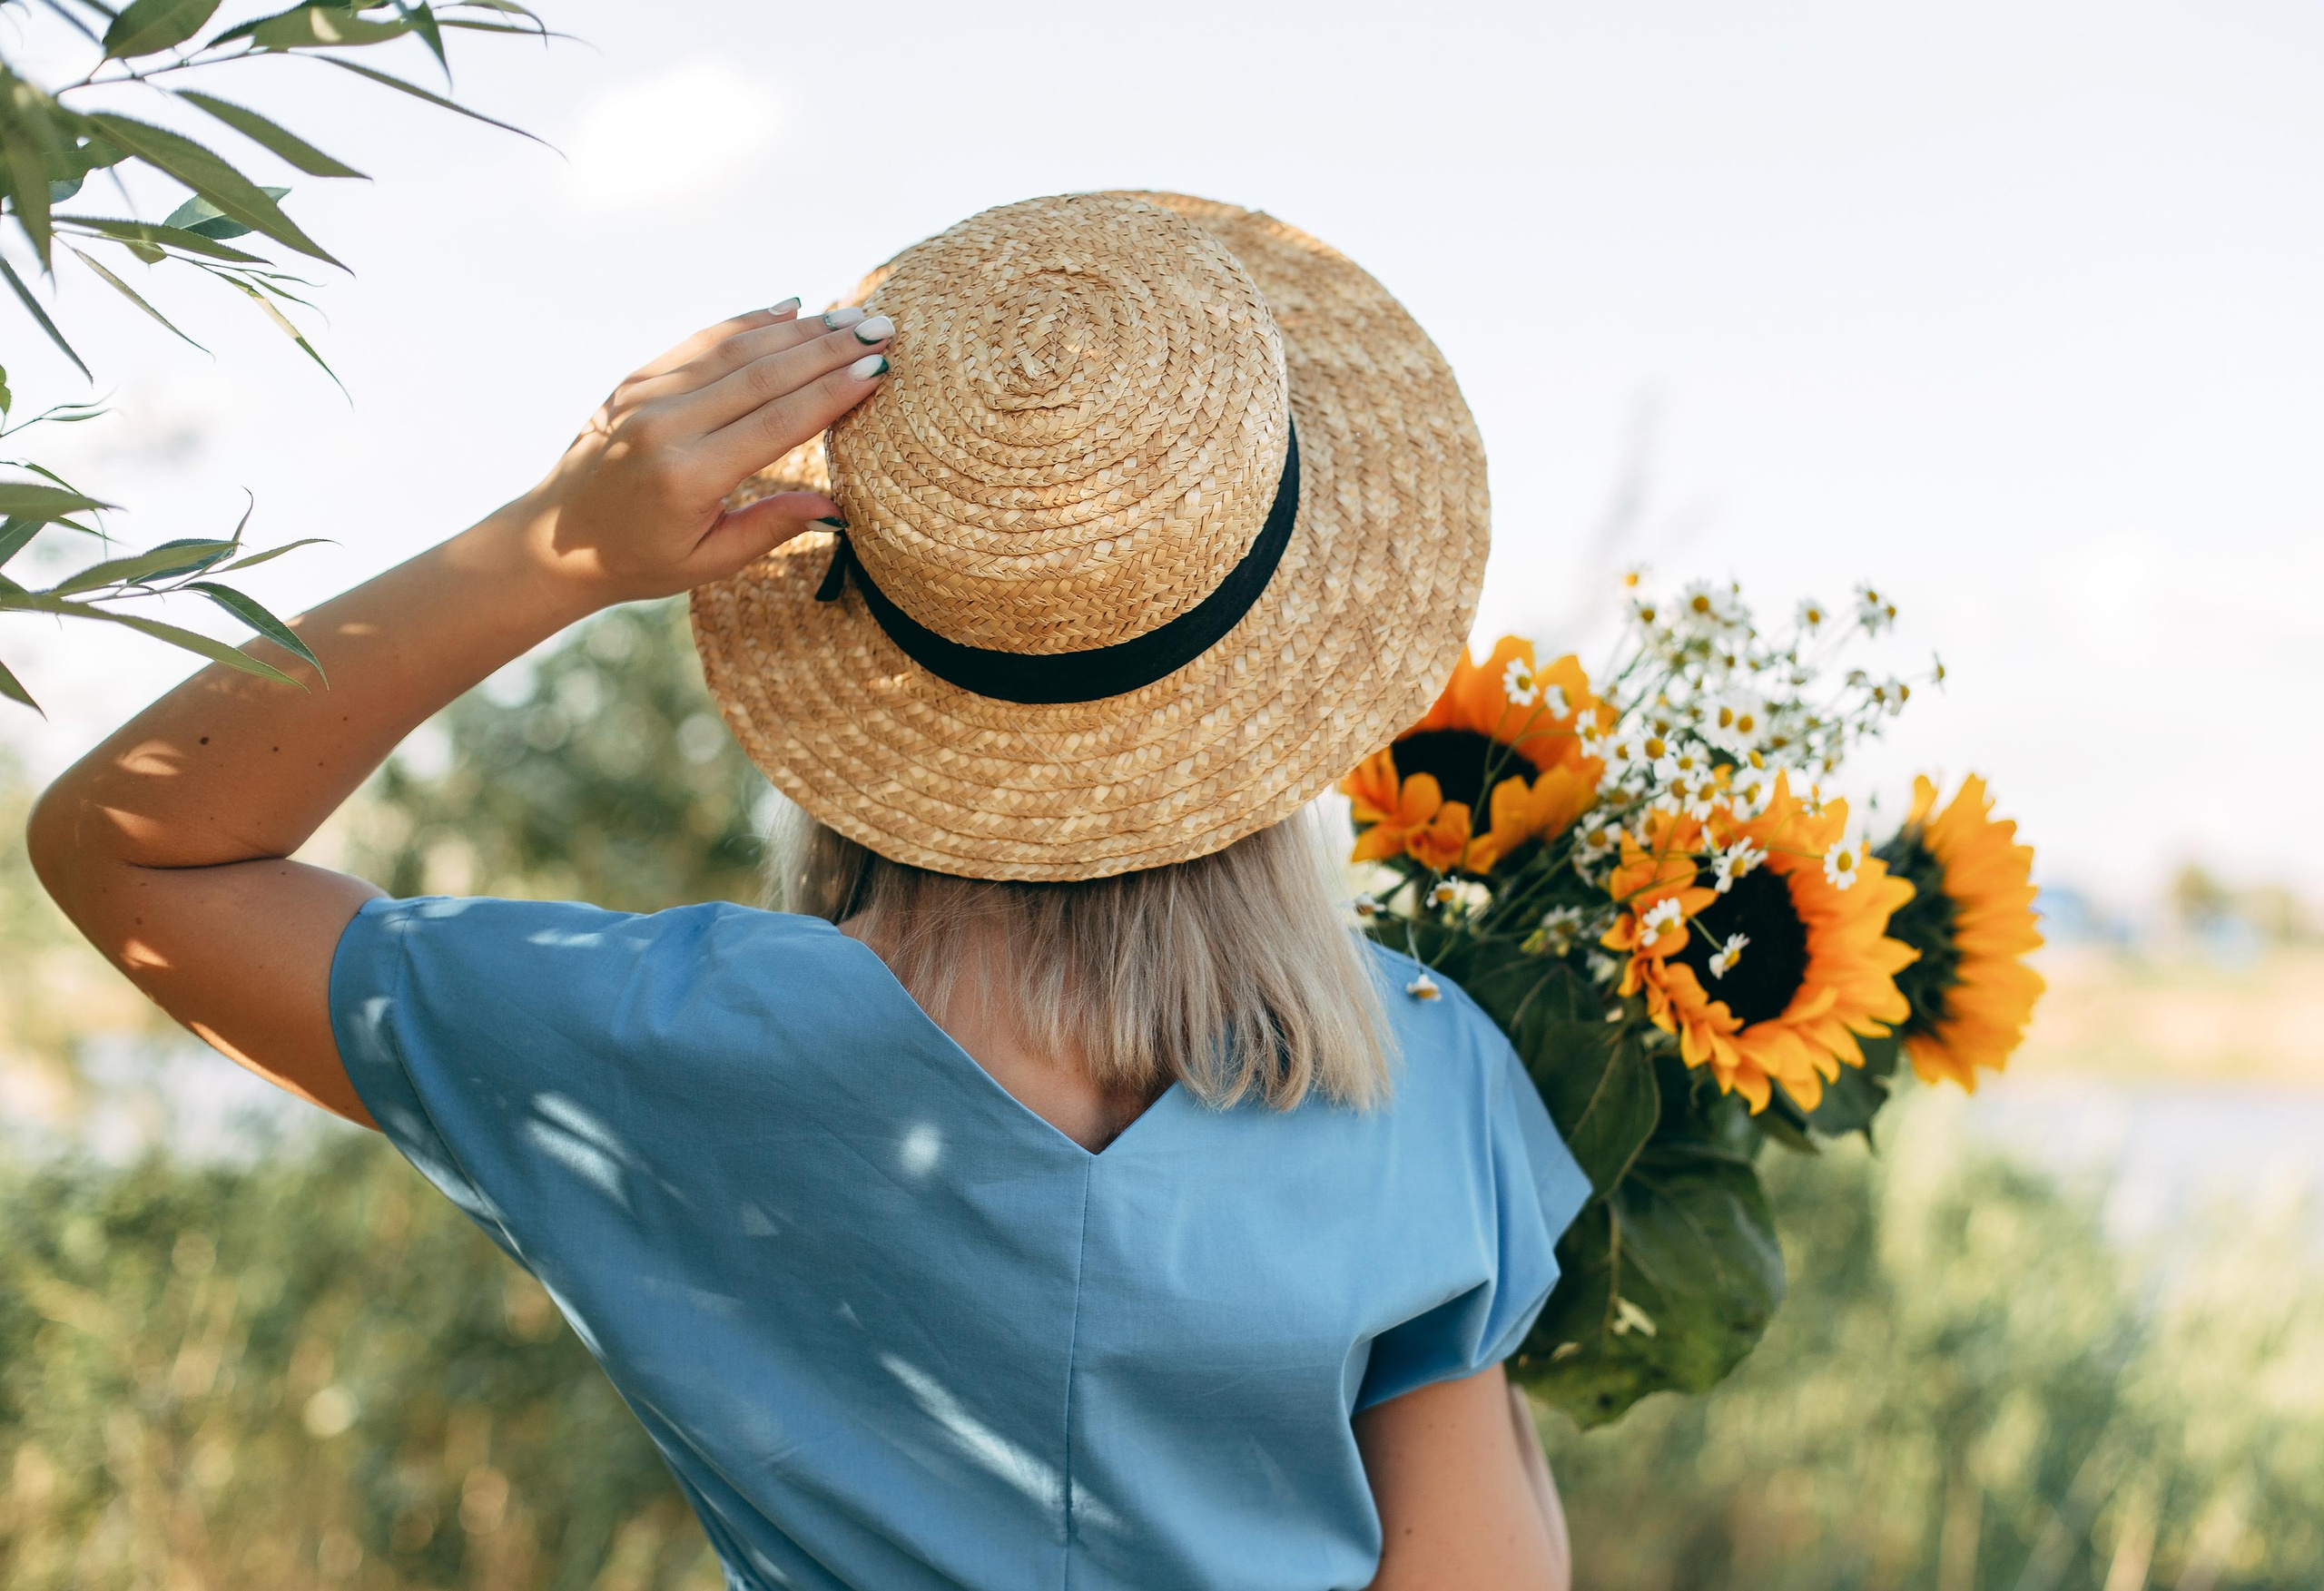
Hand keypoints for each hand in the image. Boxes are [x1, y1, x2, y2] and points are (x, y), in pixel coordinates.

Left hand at [514, 301, 892, 606]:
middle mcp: (664, 427)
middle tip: (882, 327)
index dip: (832, 392)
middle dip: (828, 348)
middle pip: (764, 375)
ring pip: (735, 349)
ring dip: (798, 329)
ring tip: (848, 316)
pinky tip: (789, 309)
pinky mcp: (634, 380)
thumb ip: (771, 528)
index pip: (777, 423)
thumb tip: (838, 507)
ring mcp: (644, 397)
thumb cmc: (641, 560)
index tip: (878, 367)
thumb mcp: (710, 562)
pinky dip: (747, 322)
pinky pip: (700, 341)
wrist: (553, 541)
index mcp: (688, 477)